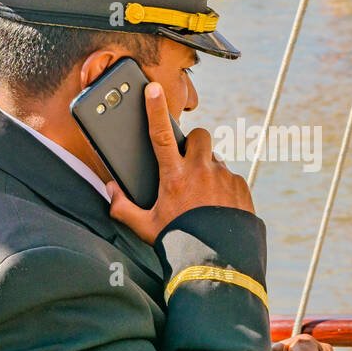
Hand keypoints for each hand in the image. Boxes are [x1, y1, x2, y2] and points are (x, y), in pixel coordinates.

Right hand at [107, 82, 254, 244]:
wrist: (218, 262)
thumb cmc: (178, 243)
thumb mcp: (145, 228)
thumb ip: (123, 208)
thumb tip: (110, 190)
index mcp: (174, 176)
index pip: (161, 134)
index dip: (154, 109)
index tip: (151, 88)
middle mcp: (201, 171)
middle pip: (199, 136)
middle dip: (193, 143)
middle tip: (187, 162)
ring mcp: (223, 177)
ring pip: (215, 159)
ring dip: (208, 169)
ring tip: (203, 195)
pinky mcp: (241, 187)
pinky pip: (231, 178)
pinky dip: (224, 187)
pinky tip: (218, 206)